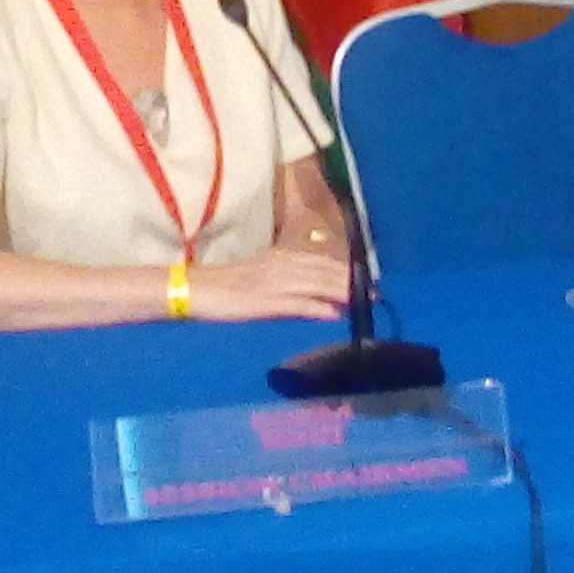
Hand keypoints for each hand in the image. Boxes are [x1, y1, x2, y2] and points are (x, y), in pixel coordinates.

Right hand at [190, 244, 355, 323]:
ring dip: (344, 294)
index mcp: (284, 257)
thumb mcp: (264, 276)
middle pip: (327, 271)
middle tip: (377, 295)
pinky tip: (334, 315)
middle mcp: (285, 265)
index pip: (324, 261)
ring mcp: (277, 282)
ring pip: (319, 284)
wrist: (197, 289)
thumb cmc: (229, 285)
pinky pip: (299, 304)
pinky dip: (319, 308)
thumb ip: (293, 284)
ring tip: (365, 303)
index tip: (369, 281)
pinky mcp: (267, 300)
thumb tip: (323, 298)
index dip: (348, 271)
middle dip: (354, 283)